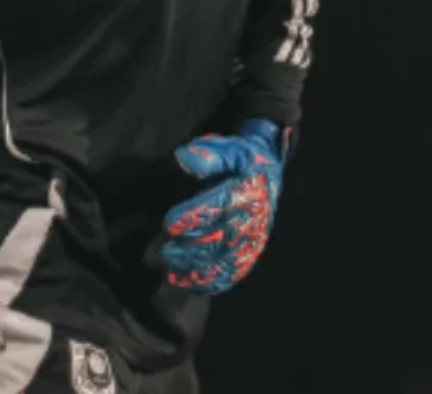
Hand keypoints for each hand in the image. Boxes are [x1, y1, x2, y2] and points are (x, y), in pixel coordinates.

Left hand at [159, 119, 286, 295]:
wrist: (267, 176)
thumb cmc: (241, 161)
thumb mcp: (229, 149)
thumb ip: (208, 155)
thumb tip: (183, 158)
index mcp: (250, 191)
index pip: (221, 206)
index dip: (194, 216)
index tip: (169, 222)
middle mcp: (254, 219)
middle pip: (221, 239)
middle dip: (190, 248)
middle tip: (164, 250)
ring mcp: (252, 241)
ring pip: (225, 262)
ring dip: (196, 269)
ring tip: (169, 270)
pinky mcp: (249, 255)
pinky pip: (231, 274)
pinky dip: (208, 282)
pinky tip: (185, 283)